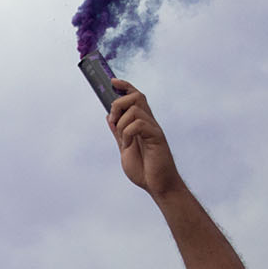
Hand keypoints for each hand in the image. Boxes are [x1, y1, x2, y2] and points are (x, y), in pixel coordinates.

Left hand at [107, 81, 183, 197]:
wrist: (158, 186)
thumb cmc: (145, 171)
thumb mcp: (124, 150)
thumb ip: (118, 134)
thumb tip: (109, 118)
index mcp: (142, 124)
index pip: (136, 97)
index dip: (125, 86)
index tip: (113, 82)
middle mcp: (149, 123)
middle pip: (136, 96)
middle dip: (118, 104)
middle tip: (114, 121)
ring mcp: (153, 129)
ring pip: (134, 108)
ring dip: (121, 124)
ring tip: (124, 142)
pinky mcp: (156, 137)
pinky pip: (138, 124)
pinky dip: (127, 133)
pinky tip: (129, 145)